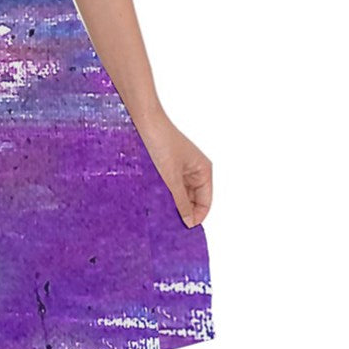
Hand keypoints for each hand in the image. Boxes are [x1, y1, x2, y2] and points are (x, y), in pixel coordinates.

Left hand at [136, 112, 212, 228]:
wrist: (142, 120)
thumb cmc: (160, 141)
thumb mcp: (171, 177)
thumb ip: (181, 201)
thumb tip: (189, 222)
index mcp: (203, 170)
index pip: (205, 203)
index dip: (196, 217)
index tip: (181, 229)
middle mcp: (194, 169)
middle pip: (193, 199)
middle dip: (182, 210)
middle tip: (167, 223)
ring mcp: (179, 167)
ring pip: (179, 193)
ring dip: (170, 202)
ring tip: (158, 211)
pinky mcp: (165, 165)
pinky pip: (168, 185)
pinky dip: (163, 193)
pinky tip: (152, 199)